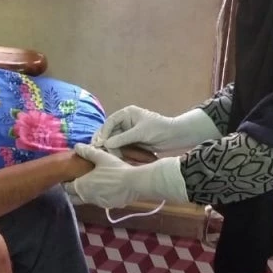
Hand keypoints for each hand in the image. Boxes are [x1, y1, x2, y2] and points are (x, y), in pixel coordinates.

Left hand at [68, 144, 187, 207]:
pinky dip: (98, 196)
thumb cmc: (116, 169)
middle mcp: (86, 197)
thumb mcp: (101, 157)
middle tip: (78, 181)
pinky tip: (105, 188)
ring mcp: (97, 203)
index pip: (67, 187)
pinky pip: (98, 202)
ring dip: (85, 194)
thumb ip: (87, 152)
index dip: (67, 181)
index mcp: (81, 186)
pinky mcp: (108, 206)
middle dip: (73, 191)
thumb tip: (77, 146)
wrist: (134, 183)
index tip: (70, 176)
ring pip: (85, 200)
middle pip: (73, 198)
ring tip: (92, 184)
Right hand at [93, 106, 220, 151]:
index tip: (100, 143)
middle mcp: (125, 122)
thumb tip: (106, 143)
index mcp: (127, 114)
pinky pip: (120, 147)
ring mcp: (128, 132)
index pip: (110, 122)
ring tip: (105, 156)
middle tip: (98, 151)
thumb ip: (123, 138)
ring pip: (113, 140)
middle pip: (109, 132)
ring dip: (109, 148)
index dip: (103, 132)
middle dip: (104, 141)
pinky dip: (116, 152)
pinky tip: (113, 158)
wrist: (175, 137)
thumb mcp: (140, 132)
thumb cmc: (160, 129)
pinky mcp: (132, 142)